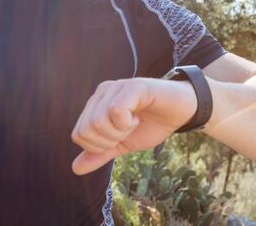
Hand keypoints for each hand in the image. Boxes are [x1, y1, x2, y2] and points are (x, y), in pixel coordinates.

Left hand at [70, 77, 196, 174]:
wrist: (181, 113)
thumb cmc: (151, 125)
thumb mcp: (123, 144)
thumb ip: (100, 154)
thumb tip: (75, 169)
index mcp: (96, 104)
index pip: (78, 135)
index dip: (99, 146)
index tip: (120, 137)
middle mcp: (102, 92)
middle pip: (87, 129)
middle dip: (110, 140)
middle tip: (128, 131)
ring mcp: (117, 87)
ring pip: (99, 121)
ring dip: (120, 132)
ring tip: (134, 123)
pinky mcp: (133, 86)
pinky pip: (116, 110)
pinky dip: (127, 123)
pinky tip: (138, 116)